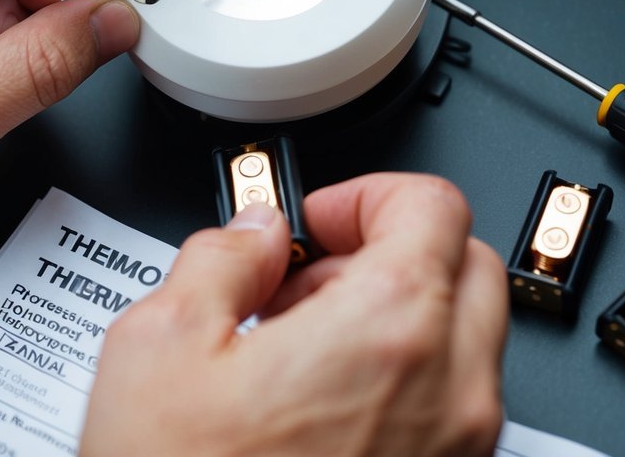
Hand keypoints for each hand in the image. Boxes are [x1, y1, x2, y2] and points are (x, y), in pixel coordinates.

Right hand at [82, 173, 507, 456]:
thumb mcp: (158, 343)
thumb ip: (220, 254)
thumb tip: (254, 232)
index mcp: (389, 329)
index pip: (432, 204)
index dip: (366, 194)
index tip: (317, 219)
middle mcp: (448, 392)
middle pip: (465, 263)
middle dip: (389, 248)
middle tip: (309, 276)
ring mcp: (457, 450)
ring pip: (465, 336)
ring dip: (394, 313)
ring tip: (298, 345)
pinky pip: (449, 404)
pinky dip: (400, 376)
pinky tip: (314, 403)